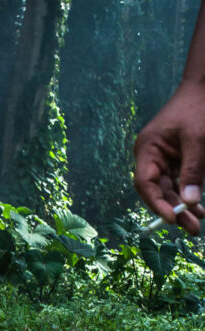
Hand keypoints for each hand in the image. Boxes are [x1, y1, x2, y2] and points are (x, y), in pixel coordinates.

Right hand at [134, 80, 204, 234]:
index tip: (173, 218)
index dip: (156, 203)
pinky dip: (189, 194)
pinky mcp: (175, 159)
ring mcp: (162, 159)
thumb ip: (193, 172)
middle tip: (192, 229)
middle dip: (174, 210)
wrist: (204, 87)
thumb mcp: (199, 140)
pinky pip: (179, 181)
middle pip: (158, 190)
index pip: (145, 183)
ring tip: (198, 223)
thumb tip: (190, 203)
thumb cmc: (199, 108)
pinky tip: (200, 208)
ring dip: (183, 206)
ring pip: (169, 189)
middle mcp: (150, 157)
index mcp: (147, 150)